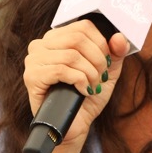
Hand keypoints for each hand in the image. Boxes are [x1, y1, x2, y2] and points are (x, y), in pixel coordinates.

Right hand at [23, 21, 129, 151]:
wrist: (75, 126)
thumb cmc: (87, 97)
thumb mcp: (107, 72)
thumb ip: (115, 53)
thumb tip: (119, 37)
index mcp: (57, 38)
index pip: (83, 26)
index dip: (102, 44)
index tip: (107, 63)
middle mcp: (41, 45)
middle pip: (78, 38)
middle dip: (97, 60)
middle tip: (101, 77)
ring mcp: (33, 60)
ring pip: (71, 55)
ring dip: (89, 74)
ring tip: (91, 87)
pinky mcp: (31, 77)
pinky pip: (61, 70)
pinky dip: (79, 81)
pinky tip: (82, 91)